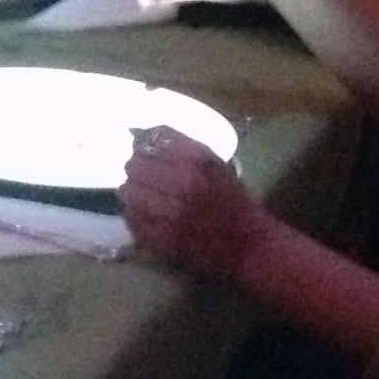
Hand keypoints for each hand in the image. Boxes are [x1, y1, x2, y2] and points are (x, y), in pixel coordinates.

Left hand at [118, 129, 267, 279]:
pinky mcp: (162, 240)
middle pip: (135, 166)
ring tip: (144, 198)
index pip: (151, 144)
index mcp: (197, 163)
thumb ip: (181, 147)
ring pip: (129, 193)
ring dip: (133, 193)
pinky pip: (133, 221)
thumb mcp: (215, 165)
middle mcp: (182, 185)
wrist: (250, 245)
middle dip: (137, 170)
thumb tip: (143, 133)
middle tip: (144, 178)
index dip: (145, 149)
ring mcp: (170, 214)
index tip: (148, 156)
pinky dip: (136, 217)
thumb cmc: (233, 202)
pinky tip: (147, 217)